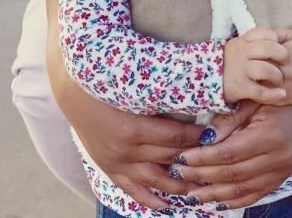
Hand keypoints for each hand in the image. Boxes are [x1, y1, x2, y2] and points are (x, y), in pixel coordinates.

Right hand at [52, 62, 200, 208]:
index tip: (213, 132)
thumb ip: (158, 97)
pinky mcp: (111, 169)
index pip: (175, 136)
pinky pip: (133, 190)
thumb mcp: (132, 90)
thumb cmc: (106, 86)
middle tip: (215, 157)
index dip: (196, 136)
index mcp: (134, 128)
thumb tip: (188, 100)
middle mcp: (128, 150)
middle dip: (194, 157)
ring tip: (200, 185)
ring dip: (179, 183)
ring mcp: (118, 163)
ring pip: (155, 179)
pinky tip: (168, 205)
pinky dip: (150, 199)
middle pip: (169, 157)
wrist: (75, 95)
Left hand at [174, 96, 291, 209]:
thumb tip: (204, 138)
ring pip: (243, 190)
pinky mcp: (285, 176)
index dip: (202, 158)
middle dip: (202, 176)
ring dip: (215, 194)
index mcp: (268, 135)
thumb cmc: (283, 95)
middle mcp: (277, 158)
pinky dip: (236, 201)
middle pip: (232, 174)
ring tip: (192, 194)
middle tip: (179, 173)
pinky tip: (218, 202)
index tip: (182, 157)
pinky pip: (257, 194)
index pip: (227, 154)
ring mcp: (283, 170)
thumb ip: (231, 120)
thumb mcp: (256, 100)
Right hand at [223, 27, 287, 104]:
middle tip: (285, 61)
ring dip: (277, 75)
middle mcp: (241, 53)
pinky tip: (281, 94)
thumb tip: (278, 39)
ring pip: (265, 69)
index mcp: (242, 41)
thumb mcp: (238, 47)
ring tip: (279, 80)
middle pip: (267, 49)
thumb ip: (254, 43)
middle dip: (281, 54)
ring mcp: (240, 70)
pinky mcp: (240, 87)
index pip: (262, 32)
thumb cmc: (230, 63)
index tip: (279, 44)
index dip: (275, 37)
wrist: (207, 80)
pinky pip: (260, 91)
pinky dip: (273, 94)